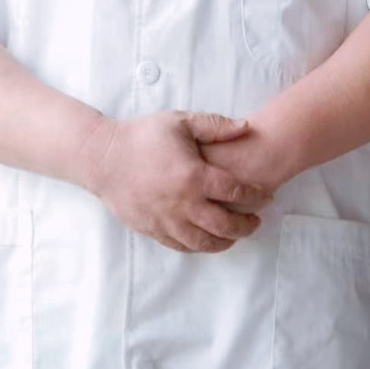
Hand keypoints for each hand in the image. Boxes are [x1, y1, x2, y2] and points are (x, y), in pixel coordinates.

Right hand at [80, 111, 271, 252]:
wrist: (103, 158)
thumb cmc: (142, 136)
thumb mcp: (180, 122)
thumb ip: (215, 126)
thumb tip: (247, 128)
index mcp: (194, 176)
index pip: (237, 192)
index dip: (256, 196)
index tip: (266, 197)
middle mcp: (184, 203)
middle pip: (226, 225)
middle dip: (247, 226)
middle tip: (256, 222)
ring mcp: (168, 221)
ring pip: (205, 243)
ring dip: (226, 241)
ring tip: (236, 234)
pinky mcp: (153, 230)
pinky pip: (183, 246)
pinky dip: (201, 246)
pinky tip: (208, 239)